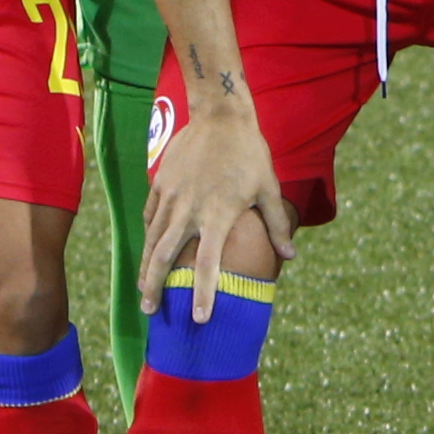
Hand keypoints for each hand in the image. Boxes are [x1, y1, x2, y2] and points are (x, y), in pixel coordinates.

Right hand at [139, 94, 295, 303]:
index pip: (208, 264)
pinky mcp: (160, 184)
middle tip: (151, 312)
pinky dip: (148, 236)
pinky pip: (150, 216)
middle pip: (165, 257)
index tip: (200, 318)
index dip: (203, 292)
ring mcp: (171, 197)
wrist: (220, 115)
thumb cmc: (250, 153)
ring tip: (143, 291)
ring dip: (146, 267)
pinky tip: (148, 251)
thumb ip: (276, 225)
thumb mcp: (269, 188)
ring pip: (151, 239)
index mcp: (218, 216)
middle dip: (154, 287)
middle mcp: (189, 210)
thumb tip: (290, 256)